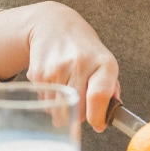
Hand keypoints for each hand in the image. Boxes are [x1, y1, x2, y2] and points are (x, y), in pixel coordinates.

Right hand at [0, 1, 120, 130]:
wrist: (54, 25)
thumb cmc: (85, 49)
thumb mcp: (105, 62)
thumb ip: (111, 89)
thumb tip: (109, 117)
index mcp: (103, 63)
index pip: (99, 96)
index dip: (98, 116)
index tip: (98, 124)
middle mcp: (80, 64)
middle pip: (78, 109)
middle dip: (81, 116)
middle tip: (82, 106)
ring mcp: (57, 69)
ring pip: (60, 110)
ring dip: (64, 110)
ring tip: (68, 91)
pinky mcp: (38, 74)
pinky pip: (46, 103)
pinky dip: (51, 102)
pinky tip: (56, 85)